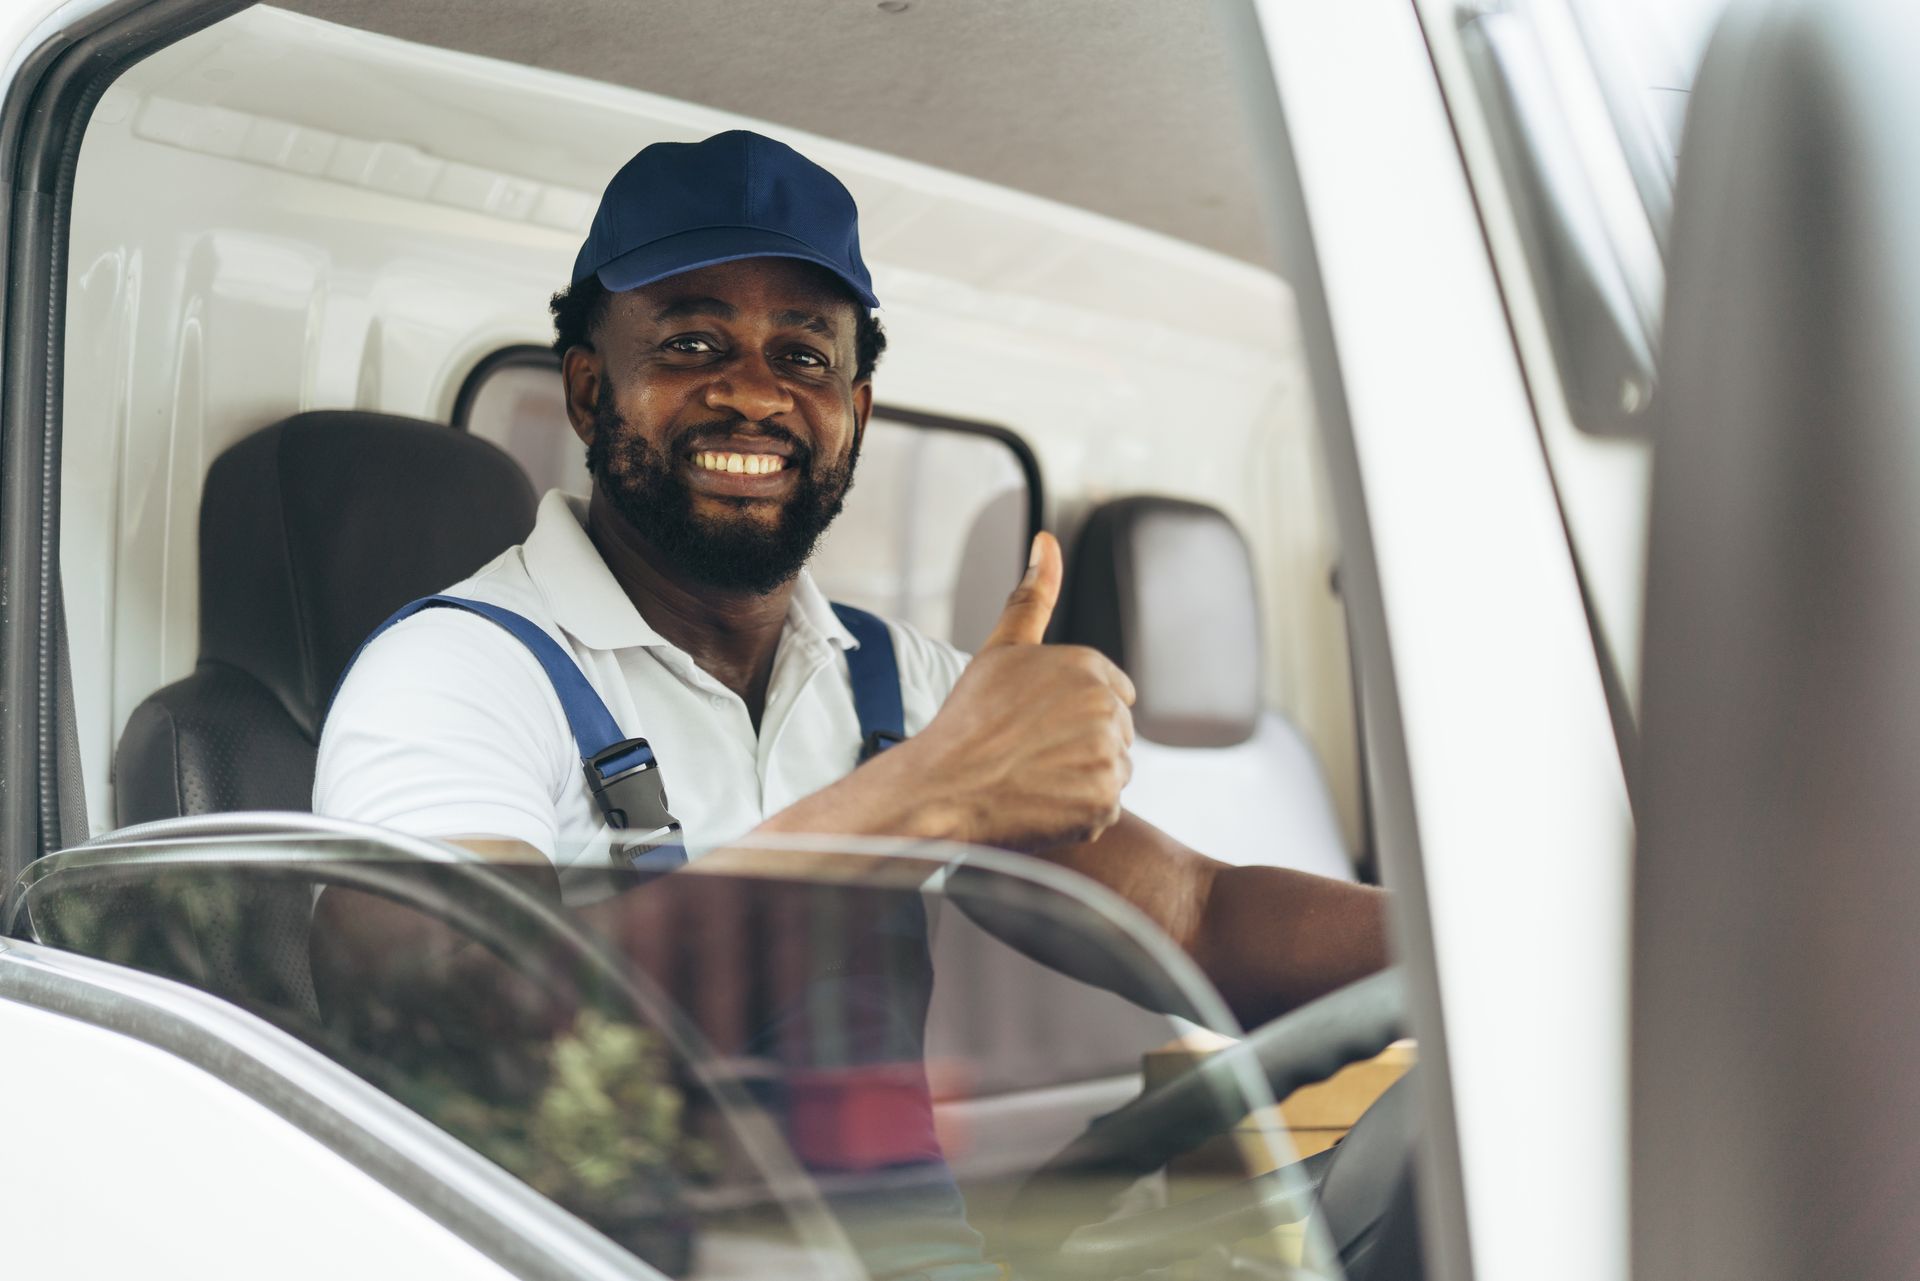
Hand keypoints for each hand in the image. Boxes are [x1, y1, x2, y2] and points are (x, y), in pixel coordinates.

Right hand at [899, 532, 1136, 850]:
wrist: (941, 788)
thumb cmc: (967, 720)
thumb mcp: (1001, 649)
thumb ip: (1033, 597)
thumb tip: (1047, 541)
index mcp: (1087, 665)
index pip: (1114, 694)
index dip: (1074, 714)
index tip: (1038, 726)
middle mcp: (1104, 706)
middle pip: (1116, 733)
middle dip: (1083, 745)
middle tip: (1030, 754)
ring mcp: (1106, 755)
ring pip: (1113, 770)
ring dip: (1082, 779)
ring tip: (1033, 778)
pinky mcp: (1103, 801)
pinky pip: (1104, 807)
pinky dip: (1079, 812)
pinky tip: (1040, 803)